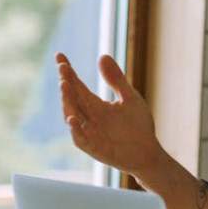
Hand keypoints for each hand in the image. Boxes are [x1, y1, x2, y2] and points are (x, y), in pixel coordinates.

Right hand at [56, 52, 162, 177]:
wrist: (148, 153)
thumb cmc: (138, 126)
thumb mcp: (129, 98)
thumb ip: (116, 80)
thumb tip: (102, 55)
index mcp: (95, 105)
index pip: (78, 85)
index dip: (69, 72)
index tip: (60, 55)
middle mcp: (88, 117)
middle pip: (73, 98)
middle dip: (67, 83)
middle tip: (63, 67)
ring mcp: (89, 132)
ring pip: (72, 115)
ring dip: (67, 101)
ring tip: (65, 85)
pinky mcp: (93, 147)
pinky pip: (80, 138)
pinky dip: (75, 130)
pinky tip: (72, 119)